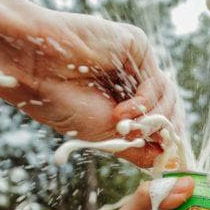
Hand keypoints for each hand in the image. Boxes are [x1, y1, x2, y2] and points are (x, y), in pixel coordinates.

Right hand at [0, 10, 177, 167]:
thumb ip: (140, 149)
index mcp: (125, 101)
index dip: (170, 139)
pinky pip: (158, 80)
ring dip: (152, 118)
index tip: (171, 159)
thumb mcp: (108, 139)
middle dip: (164, 130)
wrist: (37, 71)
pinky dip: (146, 102)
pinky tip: (122, 110)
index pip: (163, 120)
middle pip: (171, 107)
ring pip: (169, 95)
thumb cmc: (63, 104)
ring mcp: (136, 63)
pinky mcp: (137, 46)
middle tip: (151, 142)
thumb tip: (168, 162)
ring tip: (125, 125)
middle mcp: (133, 81)